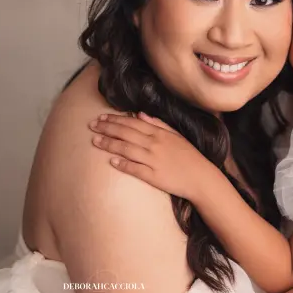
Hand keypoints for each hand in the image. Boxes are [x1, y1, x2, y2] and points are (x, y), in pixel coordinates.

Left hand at [89, 112, 212, 201]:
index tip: (101, 118)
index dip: (115, 119)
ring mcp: (153, 160)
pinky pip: (135, 169)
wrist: (200, 177)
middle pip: (126, 133)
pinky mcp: (153, 176)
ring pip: (127, 149)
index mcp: (159, 133)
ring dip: (110, 145)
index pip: (133, 123)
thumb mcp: (176, 135)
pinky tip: (111, 162)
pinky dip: (123, 165)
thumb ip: (158, 124)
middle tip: (92, 126)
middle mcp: (154, 144)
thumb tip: (140, 114)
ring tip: (96, 141)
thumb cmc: (189, 156)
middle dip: (107, 128)